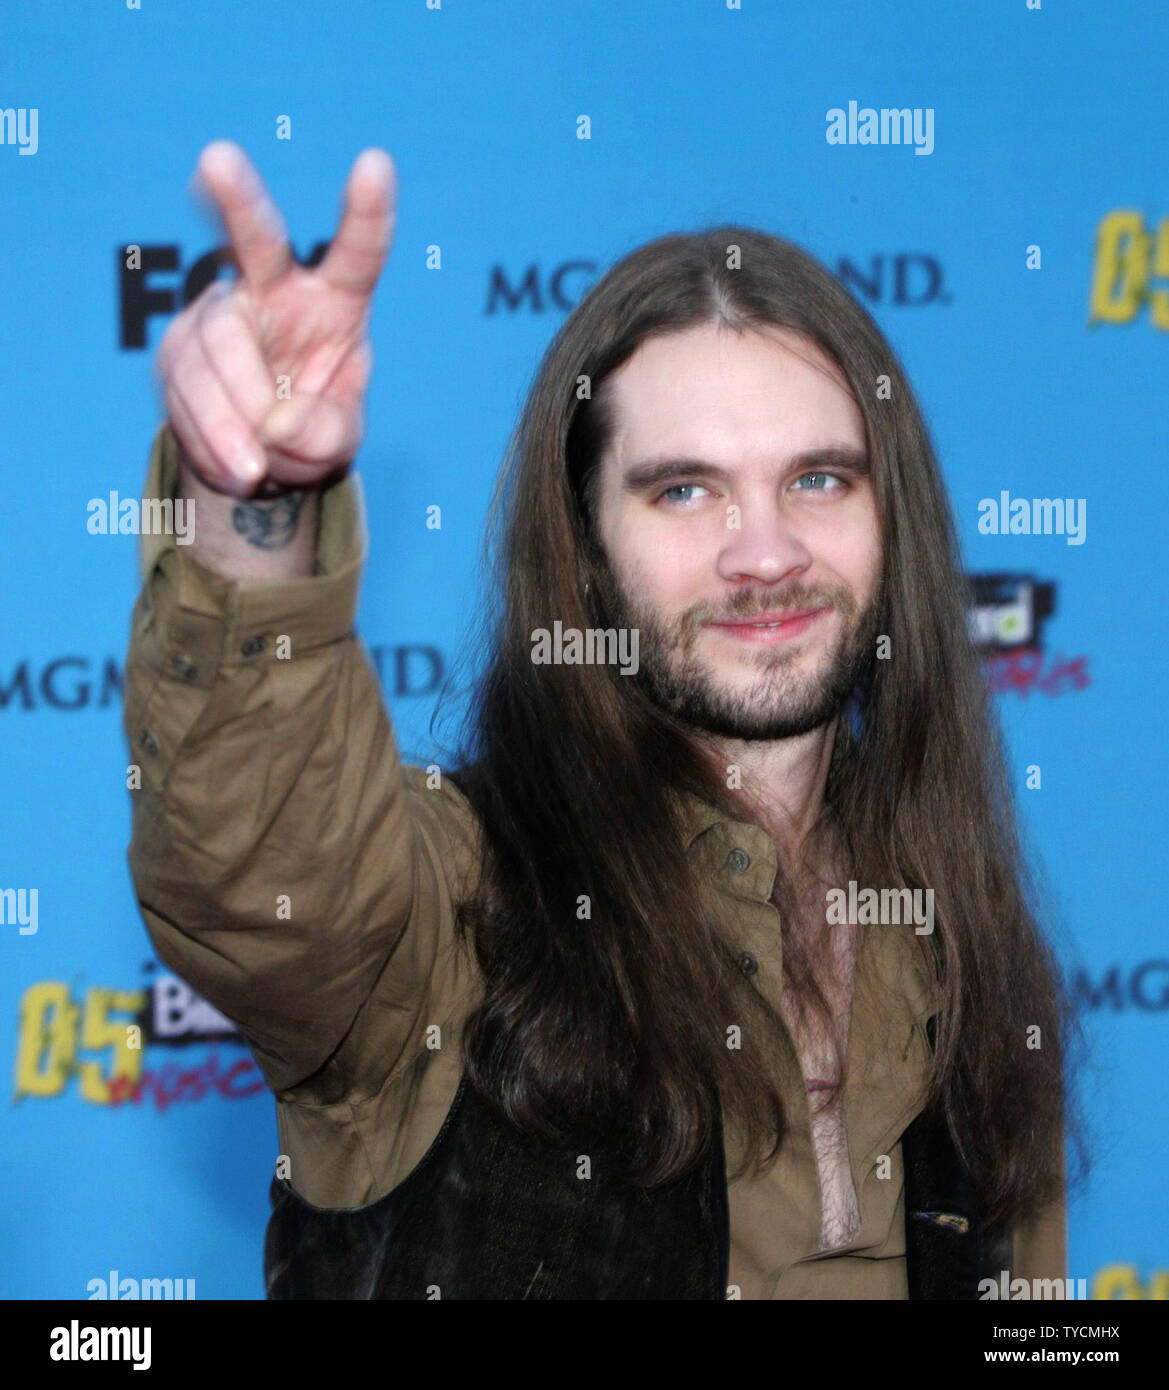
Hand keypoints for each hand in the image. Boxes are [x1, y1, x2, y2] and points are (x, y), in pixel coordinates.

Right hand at [157, 140, 396, 495]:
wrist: (257, 458)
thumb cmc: (311, 427)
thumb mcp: (337, 440)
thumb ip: (325, 432)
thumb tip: (278, 421)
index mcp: (336, 299)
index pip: (357, 253)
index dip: (367, 212)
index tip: (376, 163)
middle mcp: (274, 289)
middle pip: (257, 240)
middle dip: (236, 198)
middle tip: (216, 158)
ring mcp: (219, 313)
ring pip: (218, 350)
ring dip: (236, 420)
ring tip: (256, 466)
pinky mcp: (177, 347)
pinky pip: (188, 392)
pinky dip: (213, 439)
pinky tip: (234, 459)